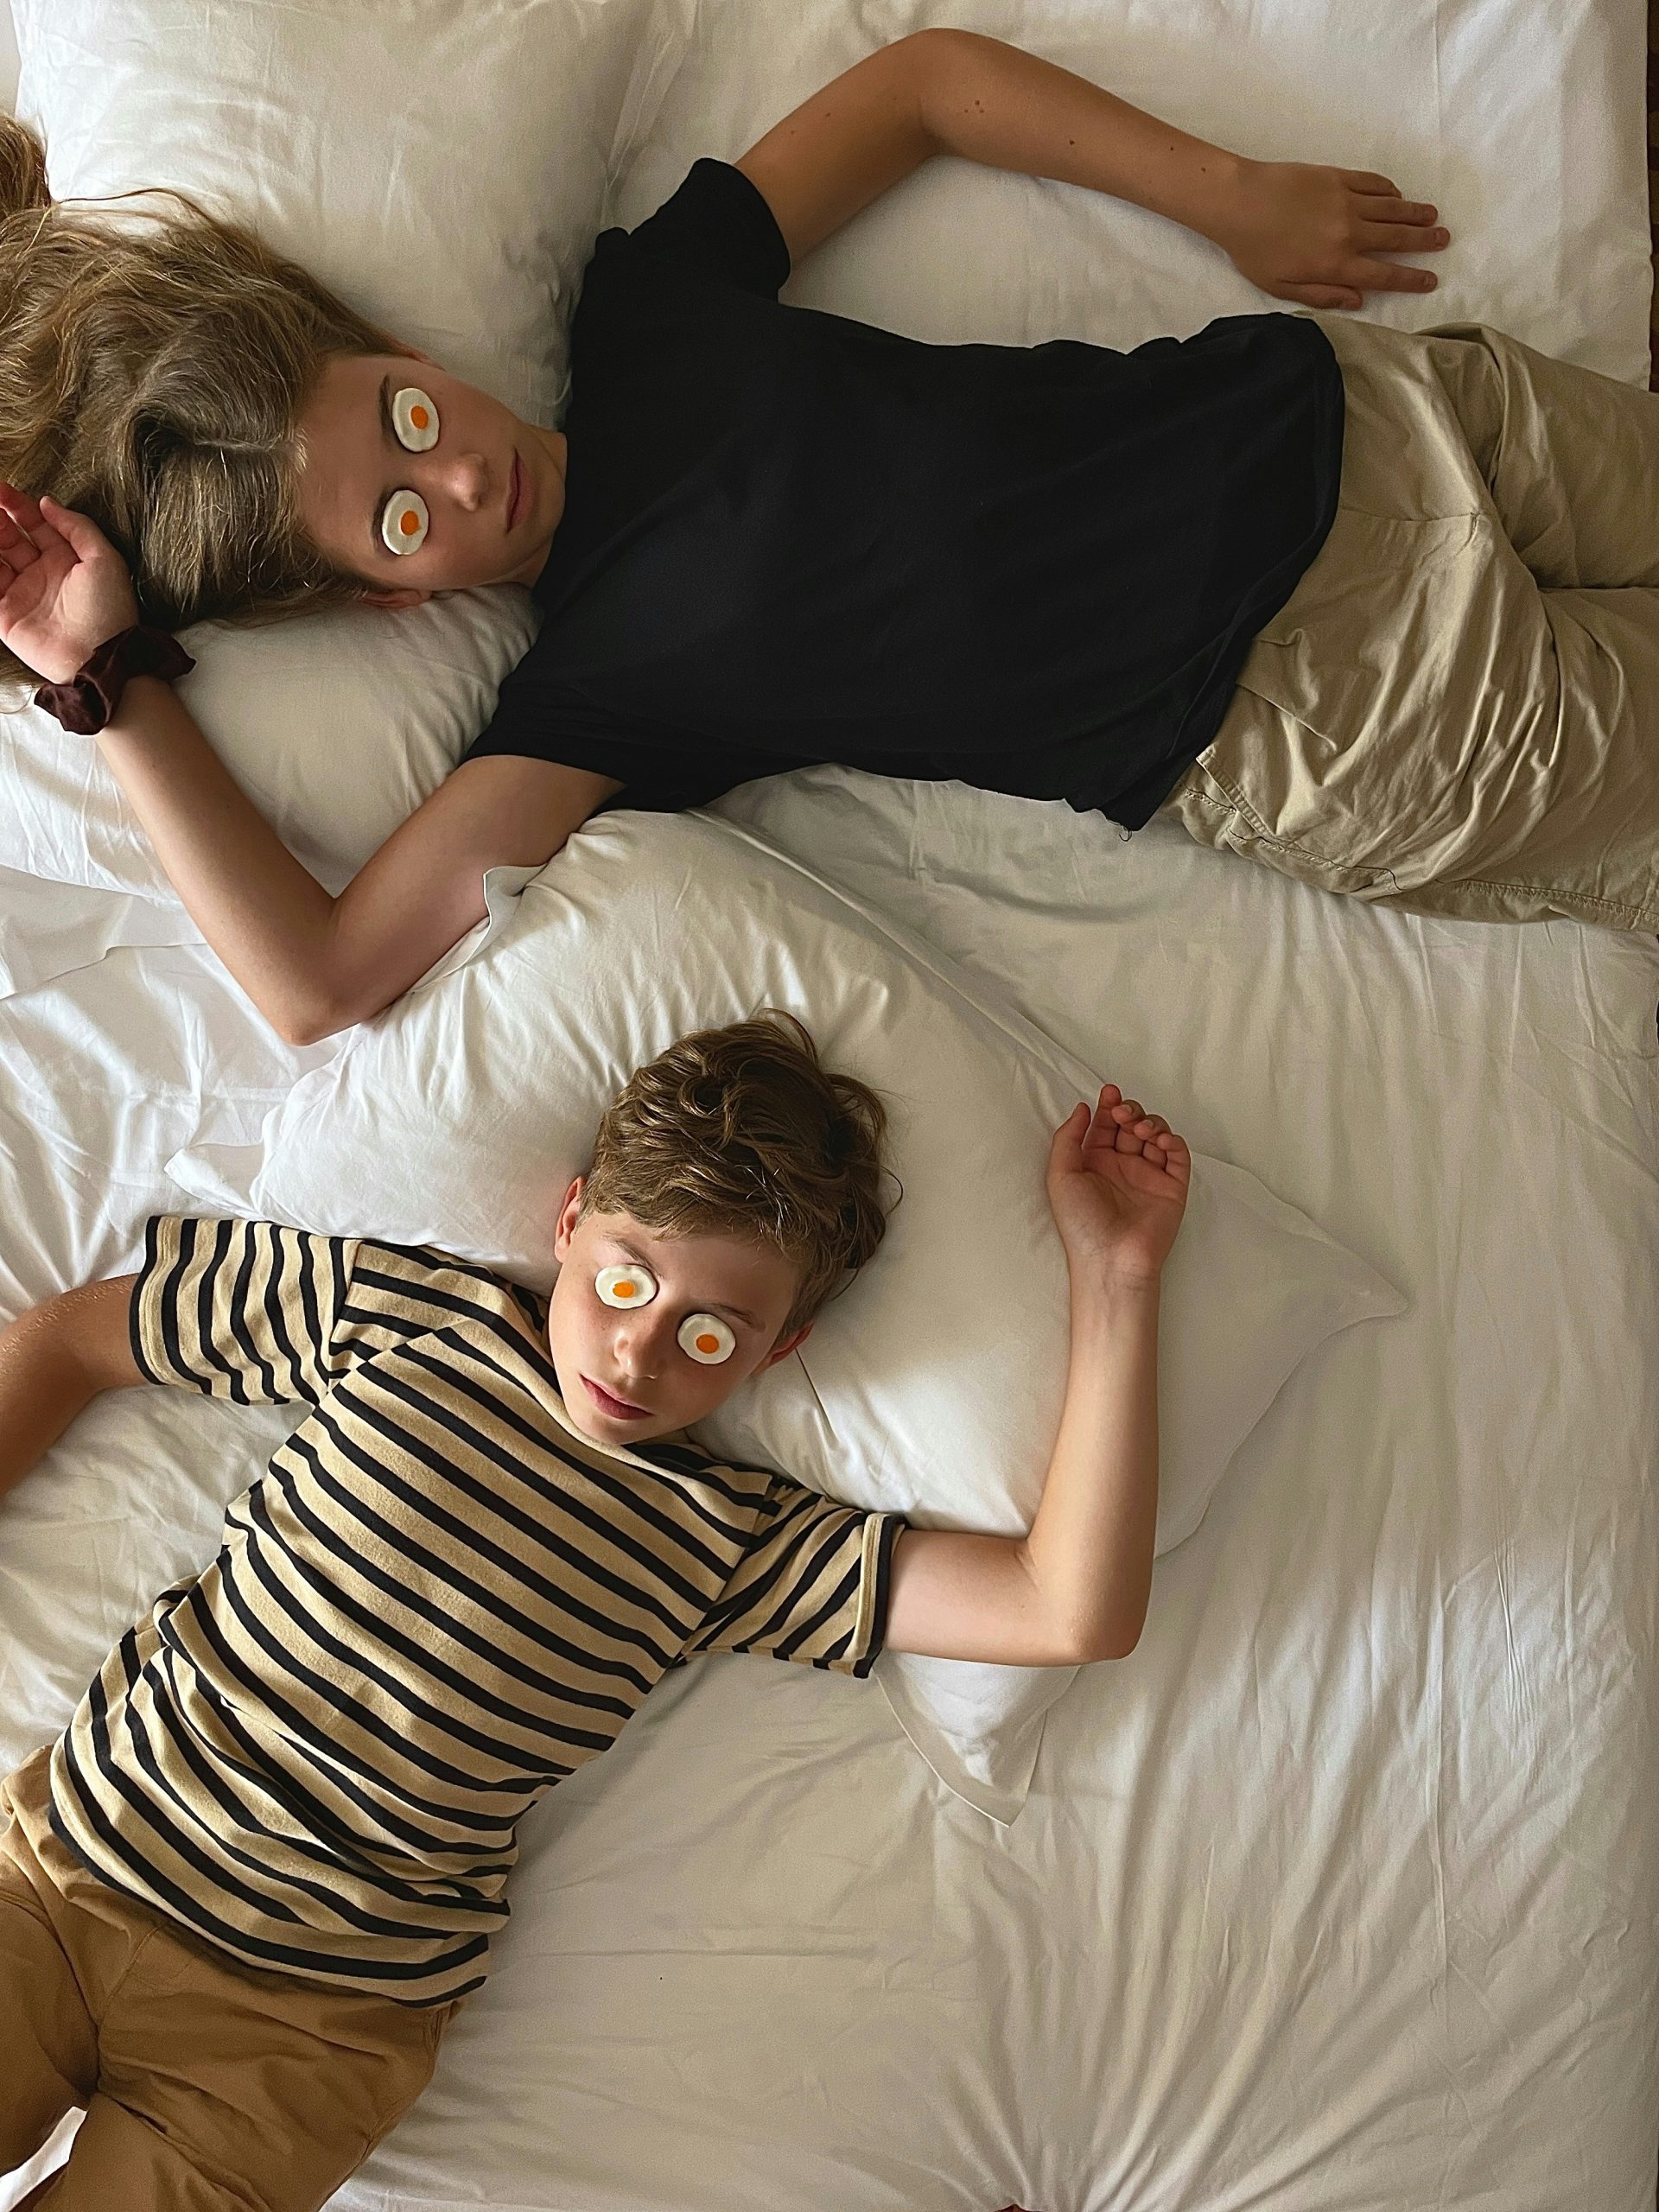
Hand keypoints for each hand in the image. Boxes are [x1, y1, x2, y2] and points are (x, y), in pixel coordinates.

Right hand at [0, 482, 139, 686]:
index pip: (35, 524)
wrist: (99, 658)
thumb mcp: (104, 559)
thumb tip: (48, 503)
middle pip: (10, 537)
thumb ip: (77, 527)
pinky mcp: (6, 616)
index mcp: (65, 559)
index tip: (2, 488)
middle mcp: (42, 574)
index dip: (18, 504)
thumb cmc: (109, 612)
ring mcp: (22, 594)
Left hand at [1046, 1083, 1190, 1287]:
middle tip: (1123, 1112)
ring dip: (1150, 1123)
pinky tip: (1159, 1141)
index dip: (1108, 1105)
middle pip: (1131, 1124)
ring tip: (1140, 1129)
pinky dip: (1172, 1141)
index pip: (1105, 1125)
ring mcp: (1149, 1176)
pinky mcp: (1172, 1187)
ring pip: (1156, 1135)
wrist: (1111, 1260)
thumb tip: (1082, 1108)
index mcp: (1095, 1164)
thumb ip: (1068, 1138)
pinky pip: (1178, 1155)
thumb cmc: (1081, 1224)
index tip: (1109, 1092)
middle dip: (1129, 1110)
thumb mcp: (1060, 1176)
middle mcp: (1123, 1167)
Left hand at [1209, 160, 1448, 310]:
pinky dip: (1389, 190)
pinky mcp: (1337, 177)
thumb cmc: (1254, 251)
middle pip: (1397, 237)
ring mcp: (1346, 201)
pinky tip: (1398, 194)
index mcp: (1336, 264)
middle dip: (1423, 240)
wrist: (1238, 202)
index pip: (1384, 274)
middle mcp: (1349, 232)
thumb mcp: (1282, 287)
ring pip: (1391, 208)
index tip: (1431, 279)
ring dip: (1414, 212)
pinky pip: (1373, 184)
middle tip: (1444, 239)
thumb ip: (1322, 295)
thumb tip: (1358, 300)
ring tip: (1432, 216)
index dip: (1411, 278)